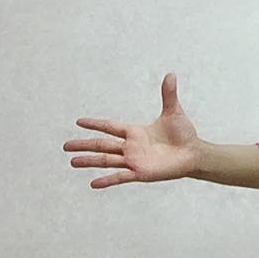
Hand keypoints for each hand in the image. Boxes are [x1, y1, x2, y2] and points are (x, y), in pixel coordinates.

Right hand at [64, 73, 202, 188]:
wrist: (194, 153)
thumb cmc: (183, 134)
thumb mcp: (173, 112)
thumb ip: (168, 95)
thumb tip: (170, 74)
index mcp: (135, 132)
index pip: (110, 126)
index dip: (95, 124)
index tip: (78, 121)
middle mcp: (131, 147)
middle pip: (102, 145)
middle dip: (84, 144)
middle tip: (65, 146)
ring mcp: (134, 161)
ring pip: (106, 160)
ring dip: (89, 161)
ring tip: (72, 162)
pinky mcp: (141, 173)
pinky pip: (121, 177)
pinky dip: (107, 180)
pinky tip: (93, 183)